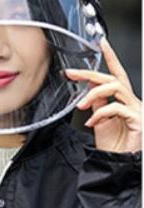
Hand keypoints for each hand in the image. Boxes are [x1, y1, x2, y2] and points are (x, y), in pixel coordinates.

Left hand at [66, 38, 141, 152]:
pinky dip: (100, 113)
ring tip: (80, 105)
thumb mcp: (101, 122)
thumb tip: (88, 90)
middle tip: (71, 73)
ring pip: (115, 88)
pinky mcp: (138, 119)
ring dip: (93, 94)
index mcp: (123, 101)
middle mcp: (132, 102)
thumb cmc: (115, 146)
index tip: (101, 43)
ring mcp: (137, 109)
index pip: (116, 74)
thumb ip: (97, 105)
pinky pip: (116, 108)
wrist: (121, 163)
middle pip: (113, 79)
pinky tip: (91, 122)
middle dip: (90, 74)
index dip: (110, 58)